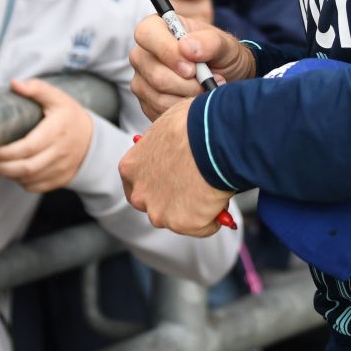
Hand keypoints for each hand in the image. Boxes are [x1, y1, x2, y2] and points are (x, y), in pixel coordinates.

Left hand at [0, 78, 92, 193]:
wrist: (93, 140)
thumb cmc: (70, 116)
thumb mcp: (57, 97)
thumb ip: (37, 88)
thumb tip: (14, 83)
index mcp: (57, 131)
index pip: (29, 147)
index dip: (6, 153)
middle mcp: (60, 152)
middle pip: (27, 167)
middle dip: (3, 167)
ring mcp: (61, 169)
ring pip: (30, 179)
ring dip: (10, 175)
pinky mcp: (60, 180)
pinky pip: (36, 187)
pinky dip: (21, 182)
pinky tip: (14, 172)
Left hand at [119, 98, 234, 235]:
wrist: (212, 138)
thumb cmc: (193, 124)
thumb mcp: (167, 129)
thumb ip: (163, 147)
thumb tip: (175, 147)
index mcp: (131, 168)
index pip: (138, 183)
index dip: (158, 182)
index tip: (173, 179)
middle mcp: (140, 194)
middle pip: (155, 206)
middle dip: (174, 202)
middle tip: (196, 189)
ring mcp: (160, 212)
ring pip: (179, 218)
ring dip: (194, 209)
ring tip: (213, 188)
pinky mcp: (184, 224)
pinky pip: (203, 226)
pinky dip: (213, 218)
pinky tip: (220, 197)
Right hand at [129, 12, 253, 121]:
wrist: (227, 81)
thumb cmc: (223, 57)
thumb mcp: (226, 45)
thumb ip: (209, 42)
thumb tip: (187, 47)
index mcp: (158, 28)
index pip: (146, 33)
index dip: (168, 51)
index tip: (192, 67)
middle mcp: (144, 53)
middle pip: (155, 73)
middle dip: (187, 83)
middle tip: (207, 80)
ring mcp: (143, 79)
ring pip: (158, 96)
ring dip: (188, 97)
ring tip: (205, 88)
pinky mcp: (147, 102)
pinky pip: (160, 111)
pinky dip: (183, 109)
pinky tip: (195, 99)